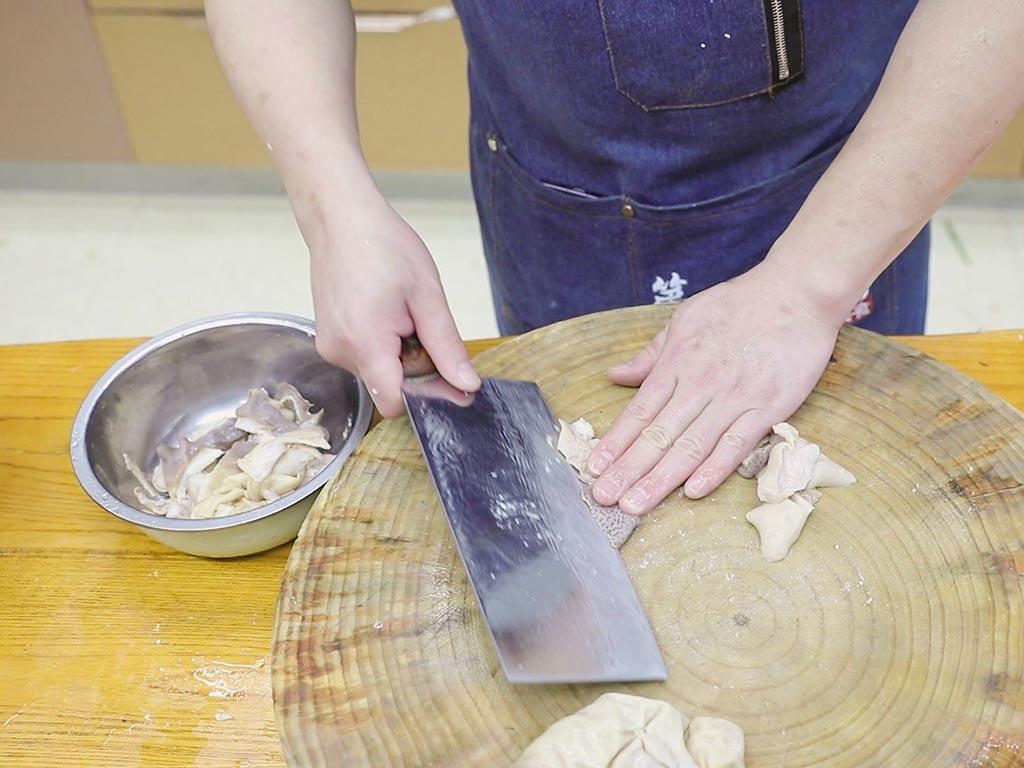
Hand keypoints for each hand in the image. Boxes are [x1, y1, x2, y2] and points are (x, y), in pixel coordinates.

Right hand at [309, 198, 480, 416]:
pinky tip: (388, 316)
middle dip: (416, 372)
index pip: (395, 404)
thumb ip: (447, 346)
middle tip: (428, 329)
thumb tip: (467, 384)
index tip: (451, 382)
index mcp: (365, 343)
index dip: (427, 398)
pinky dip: (383, 348)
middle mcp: (340, 352)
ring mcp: (330, 347)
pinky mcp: (328, 340)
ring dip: (399, 358)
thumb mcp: (427, 296)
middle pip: (389, 389)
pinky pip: (364, 359)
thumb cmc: (382, 246)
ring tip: (403, 315)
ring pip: (377, 375)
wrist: (340, 217)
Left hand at [588, 263, 847, 513]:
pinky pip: (737, 444)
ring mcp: (734, 398)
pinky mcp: (767, 407)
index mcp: (677, 363)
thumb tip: (615, 375)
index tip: (594, 467)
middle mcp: (700, 384)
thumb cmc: (738, 305)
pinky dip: (714, 468)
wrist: (796, 293)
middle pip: (658, 435)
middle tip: (604, 497)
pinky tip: (692, 490)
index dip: (615, 441)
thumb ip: (651, 354)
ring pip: (691, 446)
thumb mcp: (684, 319)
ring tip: (635, 504)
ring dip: (660, 478)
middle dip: (628, 469)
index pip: (639, 411)